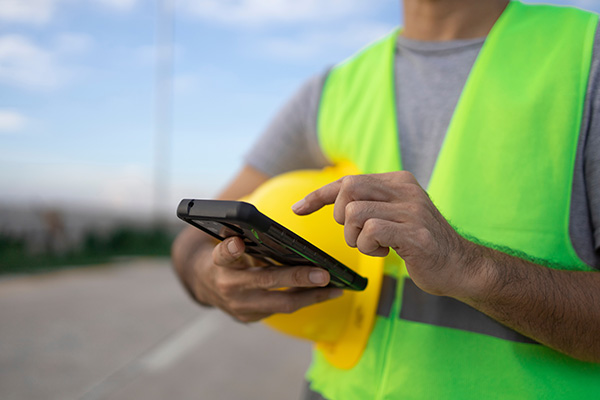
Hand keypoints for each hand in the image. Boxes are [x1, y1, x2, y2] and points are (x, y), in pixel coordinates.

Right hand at [187, 236, 343, 321]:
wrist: (203, 285)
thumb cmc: (224, 256)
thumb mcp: (224, 242)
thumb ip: (239, 236)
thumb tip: (267, 226)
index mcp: (217, 263)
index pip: (222, 255)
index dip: (230, 250)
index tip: (237, 243)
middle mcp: (228, 286)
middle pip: (265, 281)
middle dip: (297, 278)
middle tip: (323, 274)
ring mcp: (240, 306)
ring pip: (281, 303)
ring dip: (311, 296)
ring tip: (335, 288)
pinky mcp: (250, 317)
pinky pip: (283, 309)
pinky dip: (304, 300)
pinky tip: (324, 293)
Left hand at [292, 171, 483, 297]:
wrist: (460, 266)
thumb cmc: (420, 244)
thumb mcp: (395, 216)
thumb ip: (372, 204)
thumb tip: (335, 202)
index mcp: (398, 181)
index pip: (348, 181)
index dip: (318, 195)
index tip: (297, 209)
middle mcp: (405, 189)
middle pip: (348, 189)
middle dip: (340, 216)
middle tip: (356, 234)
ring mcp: (412, 209)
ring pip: (355, 213)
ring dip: (356, 237)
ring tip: (375, 245)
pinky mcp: (415, 232)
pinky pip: (371, 231)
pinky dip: (369, 246)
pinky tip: (386, 251)